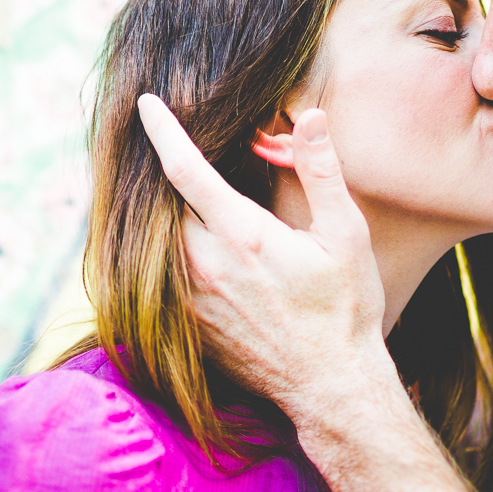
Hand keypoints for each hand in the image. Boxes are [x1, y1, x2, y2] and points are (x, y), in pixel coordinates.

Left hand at [136, 94, 395, 421]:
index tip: (145, 104)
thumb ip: (322, 171)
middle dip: (156, 170)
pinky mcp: (187, 325)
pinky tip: (178, 241)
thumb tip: (308, 117)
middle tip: (157, 142)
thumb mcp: (347, 235)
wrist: (330, 387)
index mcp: (242, 235)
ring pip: (154, 241)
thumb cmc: (344, 309)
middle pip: (159, 203)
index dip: (162, 131)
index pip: (185, 169)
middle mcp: (205, 265)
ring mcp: (190, 299)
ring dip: (156, 211)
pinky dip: (159, 251)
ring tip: (162, 187)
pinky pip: (158, 276)